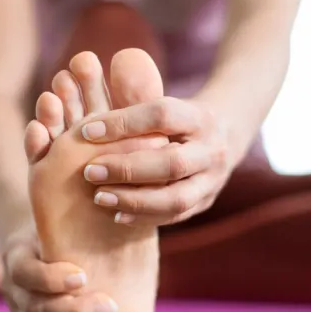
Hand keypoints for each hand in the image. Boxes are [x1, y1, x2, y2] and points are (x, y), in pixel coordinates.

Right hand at [0, 226, 117, 311]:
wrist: (33, 243)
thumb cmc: (56, 228)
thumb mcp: (57, 218)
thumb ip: (80, 222)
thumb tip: (125, 215)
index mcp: (17, 256)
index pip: (27, 271)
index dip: (51, 278)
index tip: (82, 277)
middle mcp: (14, 288)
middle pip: (37, 307)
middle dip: (73, 311)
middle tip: (109, 307)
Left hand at [80, 97, 231, 225]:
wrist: (224, 137)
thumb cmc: (177, 118)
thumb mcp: (164, 101)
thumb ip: (132, 101)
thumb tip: (86, 94)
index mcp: (200, 117)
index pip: (162, 116)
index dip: (123, 123)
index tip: (87, 131)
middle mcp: (212, 150)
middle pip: (172, 163)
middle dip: (127, 169)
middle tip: (90, 172)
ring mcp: (212, 180)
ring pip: (177, 198)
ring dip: (135, 200)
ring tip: (100, 197)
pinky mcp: (205, 202)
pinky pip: (175, 216)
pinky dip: (144, 217)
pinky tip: (117, 214)